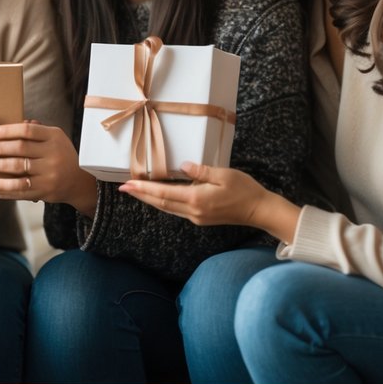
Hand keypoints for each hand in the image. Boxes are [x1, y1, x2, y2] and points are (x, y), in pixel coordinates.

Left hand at [0, 122, 96, 215]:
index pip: (26, 130)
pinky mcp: (45, 191)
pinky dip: (2, 187)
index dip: (5, 131)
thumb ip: (33, 131)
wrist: (79, 182)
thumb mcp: (54, 138)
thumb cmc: (61, 156)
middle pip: (18, 149)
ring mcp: (49, 174)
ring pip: (16, 169)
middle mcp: (52, 154)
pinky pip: (19, 189)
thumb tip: (4, 129)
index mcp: (54, 137)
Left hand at [118, 162, 301, 241]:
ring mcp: (196, 217)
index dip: (144, 189)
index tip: (128, 184)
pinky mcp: (200, 218)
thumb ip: (200, 171)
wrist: (258, 210)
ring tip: (136, 191)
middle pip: (160, 203)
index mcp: (196, 199)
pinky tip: (159, 197)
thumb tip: (182, 166)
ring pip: (167, 208)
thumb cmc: (244, 189)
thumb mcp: (223, 174)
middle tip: (124, 188)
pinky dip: (164, 202)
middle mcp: (192, 211)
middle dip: (141, 195)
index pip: (163, 193)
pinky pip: (176, 210)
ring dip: (150, 199)